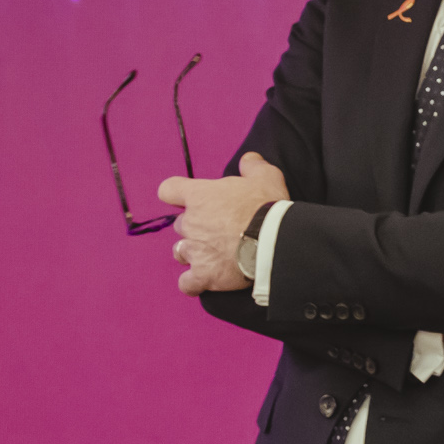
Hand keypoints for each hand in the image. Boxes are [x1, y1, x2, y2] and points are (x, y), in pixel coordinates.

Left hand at [160, 151, 288, 294]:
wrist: (274, 241)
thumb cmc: (267, 207)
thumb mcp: (266, 176)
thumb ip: (252, 166)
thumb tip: (248, 160)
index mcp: (199, 196)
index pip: (169, 190)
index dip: (177, 194)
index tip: (188, 199)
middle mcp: (190, 223)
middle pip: (180, 224)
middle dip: (195, 227)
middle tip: (217, 230)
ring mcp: (194, 250)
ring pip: (180, 251)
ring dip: (191, 252)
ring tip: (211, 255)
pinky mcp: (204, 275)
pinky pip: (187, 283)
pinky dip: (193, 283)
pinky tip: (203, 281)